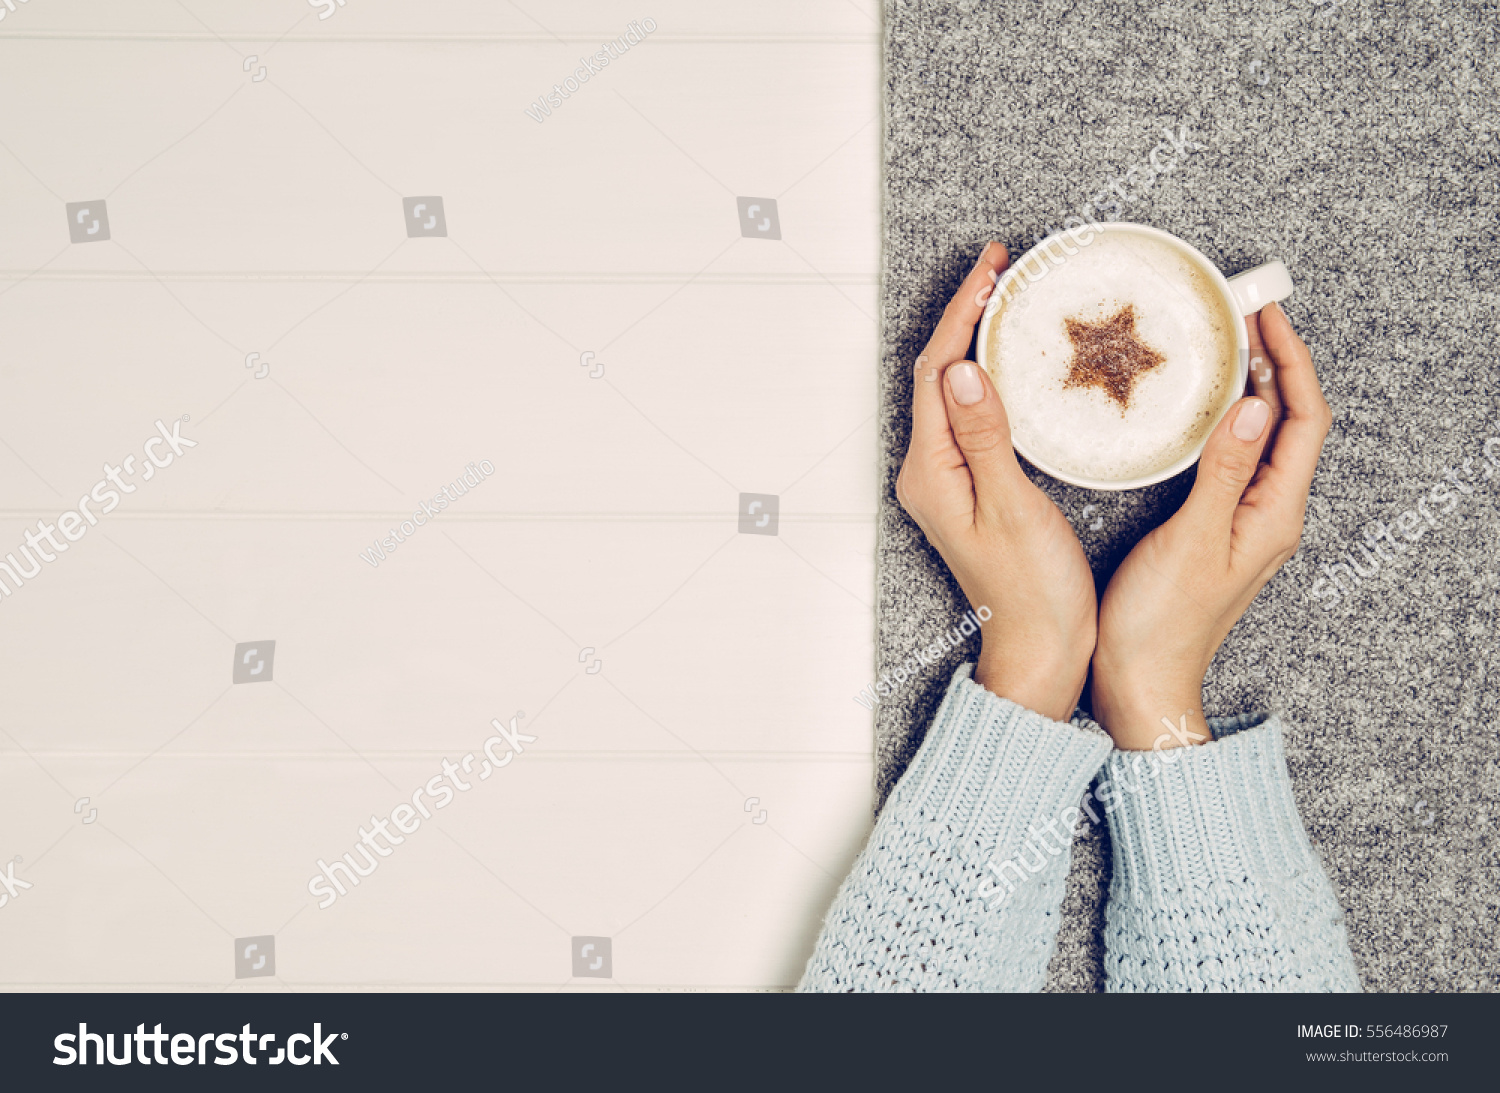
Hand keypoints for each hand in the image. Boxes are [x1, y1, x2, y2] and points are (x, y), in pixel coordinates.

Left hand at [896, 243, 1097, 721]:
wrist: (1040, 653)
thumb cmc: (1034, 592)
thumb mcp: (1013, 506)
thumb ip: (987, 436)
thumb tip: (963, 367)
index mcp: (931, 472)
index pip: (937, 372)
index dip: (962, 315)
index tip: (993, 271)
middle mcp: (930, 473)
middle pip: (940, 375)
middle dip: (967, 316)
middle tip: (1003, 268)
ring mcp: (948, 481)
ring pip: (956, 392)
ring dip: (977, 341)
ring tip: (1008, 298)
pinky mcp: (971, 490)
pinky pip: (974, 416)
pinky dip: (991, 378)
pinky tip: (1016, 363)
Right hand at [1091, 302, 1332, 749]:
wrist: (1141, 683)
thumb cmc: (1161, 623)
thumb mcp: (1192, 539)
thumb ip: (1224, 472)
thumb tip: (1254, 405)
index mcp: (1274, 514)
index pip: (1305, 419)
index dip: (1292, 360)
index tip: (1265, 314)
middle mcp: (1270, 514)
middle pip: (1291, 422)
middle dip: (1277, 362)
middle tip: (1244, 314)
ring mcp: (1246, 522)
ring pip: (1264, 439)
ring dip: (1253, 388)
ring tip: (1226, 345)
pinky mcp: (1218, 529)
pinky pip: (1236, 460)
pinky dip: (1226, 421)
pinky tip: (1198, 410)